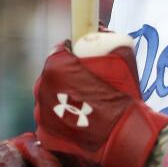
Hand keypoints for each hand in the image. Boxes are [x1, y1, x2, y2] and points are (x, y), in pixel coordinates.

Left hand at [34, 33, 167, 166]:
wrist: (125, 138)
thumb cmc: (124, 95)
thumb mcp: (123, 59)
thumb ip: (110, 39)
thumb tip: (102, 28)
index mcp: (55, 67)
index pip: (58, 52)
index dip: (71, 54)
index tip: (83, 60)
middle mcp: (42, 90)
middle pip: (52, 77)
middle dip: (66, 78)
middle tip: (88, 84)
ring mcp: (42, 115)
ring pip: (50, 100)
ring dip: (63, 99)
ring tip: (86, 105)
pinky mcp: (46, 137)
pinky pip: (52, 123)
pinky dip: (63, 122)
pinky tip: (82, 123)